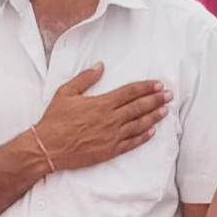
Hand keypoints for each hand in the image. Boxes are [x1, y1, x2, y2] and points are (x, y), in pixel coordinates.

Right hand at [28, 64, 168, 173]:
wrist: (48, 148)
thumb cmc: (55, 120)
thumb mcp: (65, 93)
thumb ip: (85, 78)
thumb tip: (100, 65)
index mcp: (101, 103)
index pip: (130, 92)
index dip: (146, 87)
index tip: (158, 84)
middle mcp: (110, 119)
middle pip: (139, 107)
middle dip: (156, 100)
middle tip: (169, 95)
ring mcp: (112, 136)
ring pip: (139, 124)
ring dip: (154, 117)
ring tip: (165, 111)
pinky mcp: (110, 151)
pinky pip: (132, 143)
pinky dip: (144, 137)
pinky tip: (152, 131)